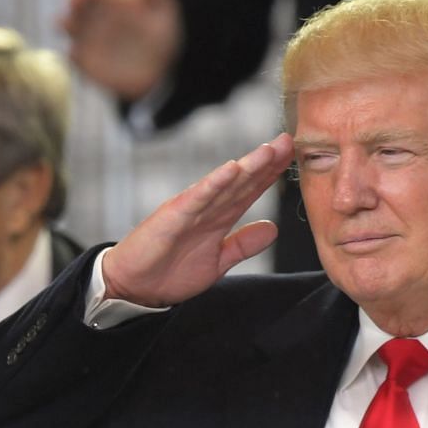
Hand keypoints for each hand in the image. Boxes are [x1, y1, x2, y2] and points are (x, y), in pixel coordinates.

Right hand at [58, 0, 181, 100]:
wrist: (159, 73)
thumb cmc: (162, 39)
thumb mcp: (163, 11)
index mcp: (110, 2)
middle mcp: (95, 19)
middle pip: (75, 8)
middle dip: (73, 6)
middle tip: (75, 7)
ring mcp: (88, 41)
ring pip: (69, 28)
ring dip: (65, 24)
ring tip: (70, 25)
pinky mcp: (87, 64)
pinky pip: (74, 57)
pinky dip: (73, 54)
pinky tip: (77, 52)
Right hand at [100, 135, 293, 307]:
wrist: (134, 286)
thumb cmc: (169, 272)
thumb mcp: (217, 262)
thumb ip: (243, 245)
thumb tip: (273, 228)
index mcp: (218, 217)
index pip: (249, 191)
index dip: (271, 174)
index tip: (293, 156)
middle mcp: (207, 208)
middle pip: (241, 181)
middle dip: (265, 162)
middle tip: (289, 141)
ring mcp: (190, 209)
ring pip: (224, 184)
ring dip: (247, 166)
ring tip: (269, 150)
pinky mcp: (173, 216)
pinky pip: (197, 197)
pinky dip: (214, 183)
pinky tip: (231, 169)